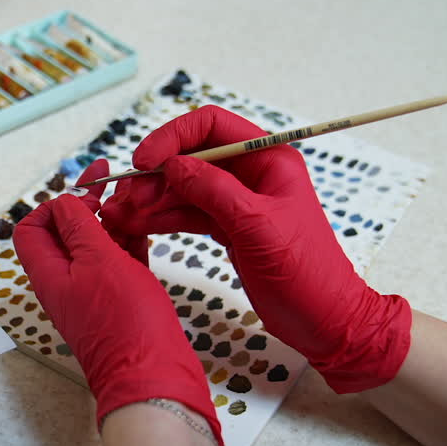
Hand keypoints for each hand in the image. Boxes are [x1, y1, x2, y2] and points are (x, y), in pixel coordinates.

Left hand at [14, 160, 221, 445]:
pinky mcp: (120, 301)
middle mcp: (66, 283)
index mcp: (49, 273)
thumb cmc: (125, 325)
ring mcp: (94, 293)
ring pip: (96, 245)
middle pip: (66, 233)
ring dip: (111, 219)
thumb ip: (79, 226)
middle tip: (110, 177)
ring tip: (134, 198)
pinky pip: (119, 262)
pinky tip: (145, 225)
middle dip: (86, 203)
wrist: (153, 378)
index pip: (32, 229)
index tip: (81, 191)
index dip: (52, 205)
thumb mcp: (98, 261)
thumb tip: (64, 202)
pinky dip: (129, 241)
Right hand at [100, 105, 410, 392]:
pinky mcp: (229, 227)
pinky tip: (138, 224)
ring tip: (122, 214)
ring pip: (184, 186)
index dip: (173, 137)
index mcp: (269, 159)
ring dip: (152, 198)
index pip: (211, 126)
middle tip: (129, 196)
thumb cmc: (307, 273)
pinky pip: (187, 212)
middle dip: (156, 173)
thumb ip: (213, 190)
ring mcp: (239, 201)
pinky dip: (162, 217)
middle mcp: (252, 173)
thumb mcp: (257, 226)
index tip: (145, 159)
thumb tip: (173, 165)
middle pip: (191, 156)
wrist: (324, 319)